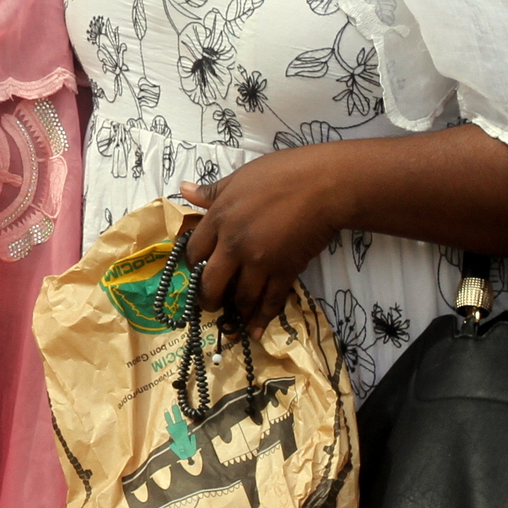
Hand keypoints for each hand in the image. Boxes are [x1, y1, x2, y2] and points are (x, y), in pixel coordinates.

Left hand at [179, 145, 348, 326]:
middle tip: (209, 304)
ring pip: (241, 298)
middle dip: (207, 299)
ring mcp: (260, 261)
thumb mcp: (238, 178)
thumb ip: (211, 192)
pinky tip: (256, 332)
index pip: (194, 251)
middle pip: (211, 283)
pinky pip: (271, 301)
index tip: (196, 270)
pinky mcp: (286, 271)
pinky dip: (262, 319)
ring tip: (232, 318)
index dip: (192, 265)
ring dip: (236, 311)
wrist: (323, 186)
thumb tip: (184, 189)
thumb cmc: (280, 174)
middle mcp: (234, 245)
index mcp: (219, 219)